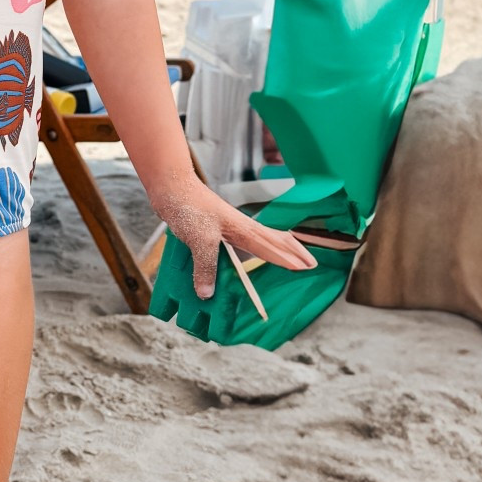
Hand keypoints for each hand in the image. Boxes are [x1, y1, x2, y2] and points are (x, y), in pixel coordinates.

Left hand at [152, 179, 315, 298]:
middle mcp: (240, 229)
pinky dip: (250, 252)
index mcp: (243, 230)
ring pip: (260, 242)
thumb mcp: (199, 239)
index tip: (307, 268)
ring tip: (289, 259)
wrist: (170, 186)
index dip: (288, 259)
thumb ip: (206, 266)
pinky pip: (239, 245)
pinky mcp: (215, 231)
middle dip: (293, 251)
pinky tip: (246, 257)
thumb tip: (208, 294)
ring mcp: (228, 229)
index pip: (272, 247)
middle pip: (274, 241)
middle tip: (310, 263)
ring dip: (275, 251)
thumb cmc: (188, 205)